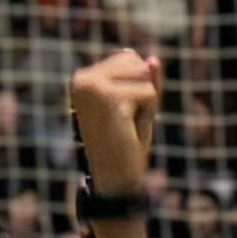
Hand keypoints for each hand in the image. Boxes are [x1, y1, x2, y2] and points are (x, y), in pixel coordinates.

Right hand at [67, 49, 161, 196]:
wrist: (114, 180)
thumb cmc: (125, 145)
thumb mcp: (138, 106)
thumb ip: (146, 81)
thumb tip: (154, 59)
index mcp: (83, 78)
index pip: (129, 57)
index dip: (137, 87)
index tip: (122, 113)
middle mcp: (82, 78)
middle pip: (138, 63)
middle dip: (143, 92)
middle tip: (126, 122)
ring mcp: (92, 87)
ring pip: (144, 76)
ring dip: (146, 104)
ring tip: (127, 126)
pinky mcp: (107, 98)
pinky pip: (149, 93)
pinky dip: (148, 114)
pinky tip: (129, 131)